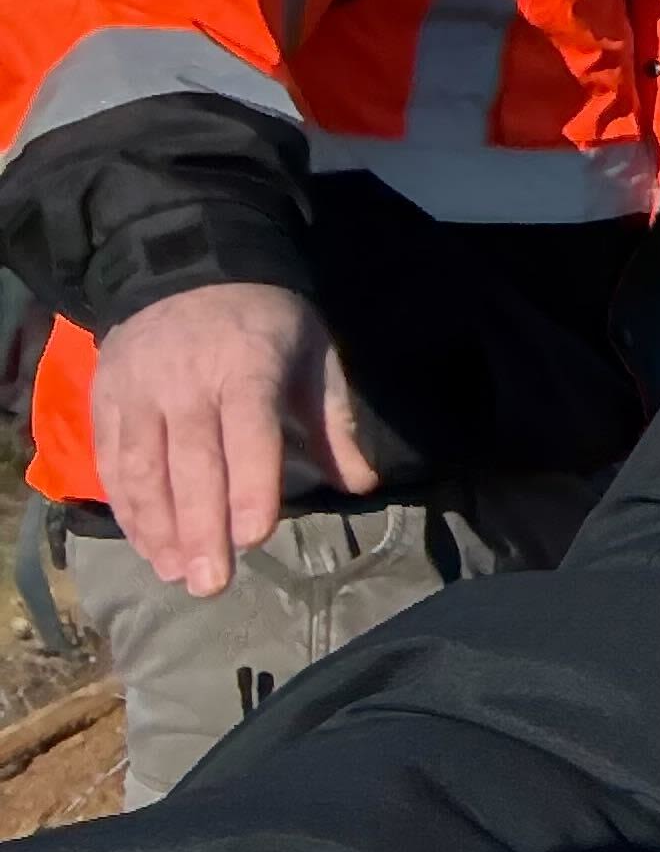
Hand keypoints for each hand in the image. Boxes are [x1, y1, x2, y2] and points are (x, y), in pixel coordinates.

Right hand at [88, 282, 378, 597]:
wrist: (190, 267)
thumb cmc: (266, 322)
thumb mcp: (313, 355)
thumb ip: (333, 423)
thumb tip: (363, 485)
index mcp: (246, 367)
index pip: (248, 433)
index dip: (251, 486)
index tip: (256, 536)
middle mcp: (184, 382)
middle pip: (190, 463)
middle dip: (200, 528)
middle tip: (212, 584)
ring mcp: (137, 391)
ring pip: (141, 469)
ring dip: (157, 528)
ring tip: (177, 574)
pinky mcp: (105, 399)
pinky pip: (111, 461)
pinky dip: (127, 507)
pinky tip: (147, 544)